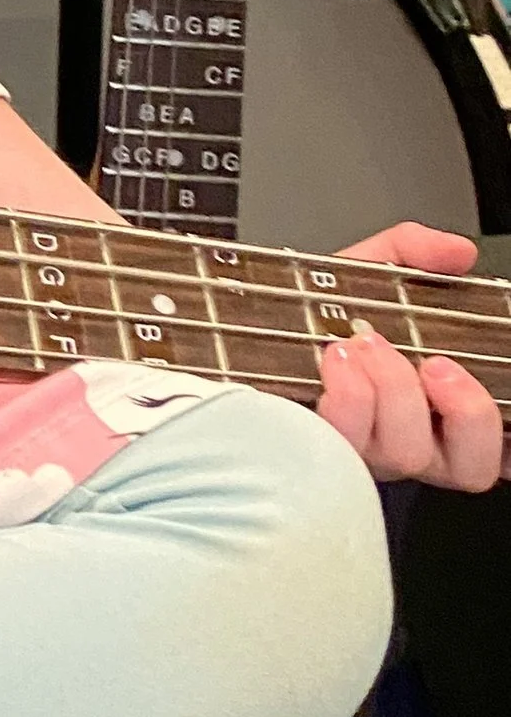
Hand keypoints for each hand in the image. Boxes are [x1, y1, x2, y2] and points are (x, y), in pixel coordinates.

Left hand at [316, 221, 499, 487]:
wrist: (230, 318)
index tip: (451, 368)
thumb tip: (458, 251)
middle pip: (463, 465)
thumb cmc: (305, 309)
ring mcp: (359, 453)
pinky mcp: (310, 453)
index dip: (488, 426)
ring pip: (404, 456)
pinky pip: (340, 453)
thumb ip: (412, 254)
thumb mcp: (364, 273)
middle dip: (452, 404)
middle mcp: (404, 442)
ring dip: (388, 394)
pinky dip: (345, 404)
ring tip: (354, 346)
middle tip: (407, 352)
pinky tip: (329, 364)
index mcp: (431, 411)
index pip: (488, 451)